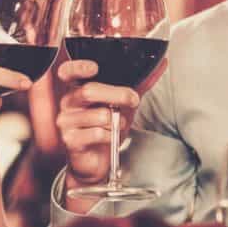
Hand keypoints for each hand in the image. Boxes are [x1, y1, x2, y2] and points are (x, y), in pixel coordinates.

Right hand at [55, 58, 166, 186]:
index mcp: (77, 90)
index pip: (68, 71)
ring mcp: (67, 122)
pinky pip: (97, 134)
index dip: (79, 67)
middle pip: (89, 91)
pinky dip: (110, 136)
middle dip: (117, 94)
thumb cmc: (106, 129)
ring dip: (117, 121)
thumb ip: (139, 84)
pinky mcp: (71, 140)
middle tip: (133, 100)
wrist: (95, 161)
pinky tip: (109, 138)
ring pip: (98, 115)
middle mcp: (68, 103)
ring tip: (118, 126)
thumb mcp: (123, 104)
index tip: (94, 68)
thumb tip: (161, 65)